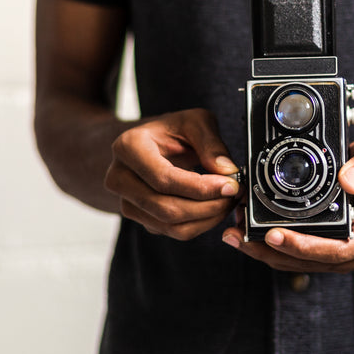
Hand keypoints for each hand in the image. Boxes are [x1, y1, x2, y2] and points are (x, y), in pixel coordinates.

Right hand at [104, 108, 239, 239]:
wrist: (151, 143)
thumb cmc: (171, 130)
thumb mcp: (194, 121)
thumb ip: (211, 144)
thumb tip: (227, 171)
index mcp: (129, 148)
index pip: (164, 179)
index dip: (201, 188)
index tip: (230, 186)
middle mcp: (119, 178)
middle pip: (166, 209)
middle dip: (207, 207)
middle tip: (234, 196)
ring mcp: (126, 201)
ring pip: (170, 226)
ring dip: (206, 219)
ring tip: (227, 202)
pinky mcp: (140, 217)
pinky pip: (172, 231)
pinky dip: (200, 224)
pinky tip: (213, 207)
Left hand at [221, 138, 353, 272]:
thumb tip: (348, 180)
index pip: (336, 250)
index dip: (302, 246)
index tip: (273, 234)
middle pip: (310, 262)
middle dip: (272, 250)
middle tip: (240, 234)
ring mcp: (342, 258)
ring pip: (297, 264)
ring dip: (265, 252)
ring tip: (236, 233)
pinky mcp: (325, 256)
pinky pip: (296, 258)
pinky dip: (272, 248)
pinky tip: (248, 235)